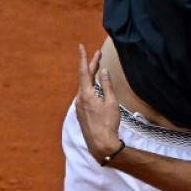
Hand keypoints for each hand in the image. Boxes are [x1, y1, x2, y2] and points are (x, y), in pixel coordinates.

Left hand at [75, 44, 122, 162]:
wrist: (101, 144)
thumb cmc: (108, 123)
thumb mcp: (111, 102)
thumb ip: (106, 85)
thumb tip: (103, 71)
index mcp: (86, 94)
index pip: (84, 71)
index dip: (84, 58)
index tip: (81, 46)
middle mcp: (79, 99)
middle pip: (85, 78)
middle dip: (91, 65)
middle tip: (97, 54)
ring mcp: (79, 107)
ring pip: (84, 87)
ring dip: (91, 77)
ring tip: (97, 69)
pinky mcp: (81, 113)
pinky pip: (85, 96)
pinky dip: (90, 88)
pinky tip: (96, 89)